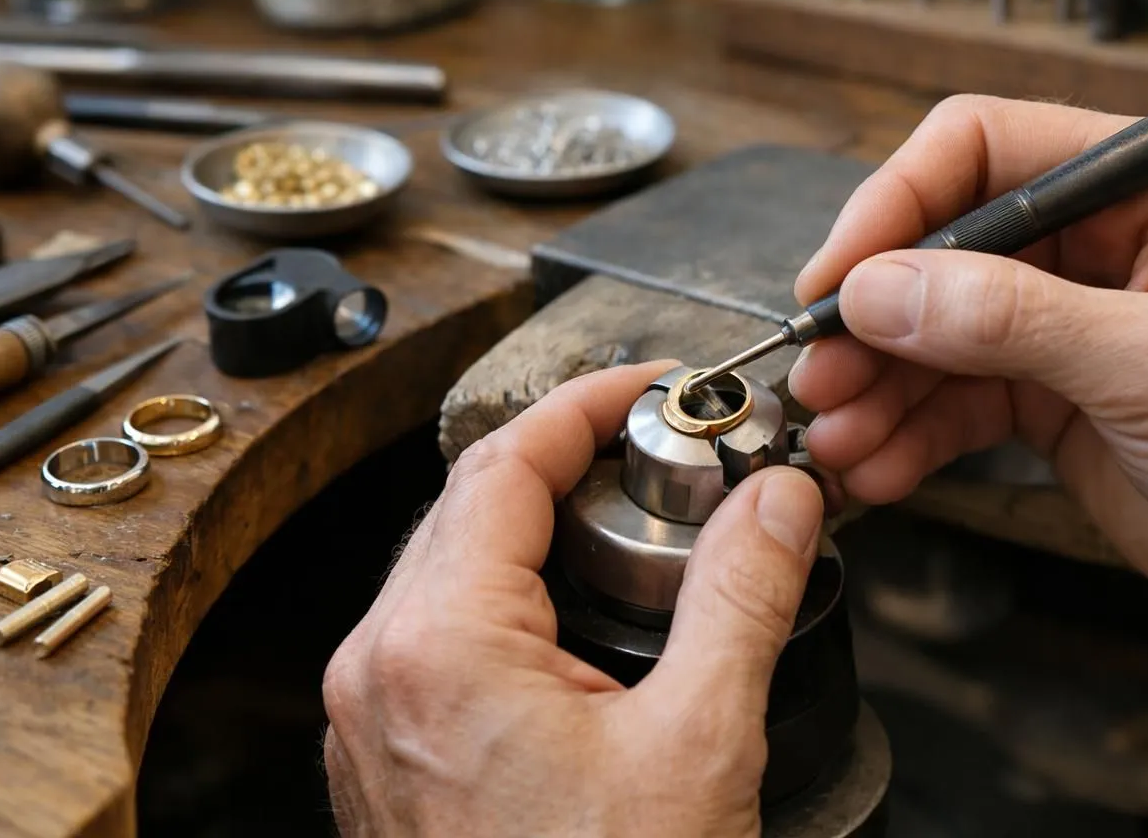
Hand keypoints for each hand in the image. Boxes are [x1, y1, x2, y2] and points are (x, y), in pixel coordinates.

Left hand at [323, 363, 823, 836]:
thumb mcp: (699, 741)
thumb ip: (741, 596)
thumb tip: (778, 499)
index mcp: (436, 647)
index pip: (502, 463)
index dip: (585, 404)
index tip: (648, 387)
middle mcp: (377, 673)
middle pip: (467, 506)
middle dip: (564, 462)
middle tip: (655, 452)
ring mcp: (369, 721)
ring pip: (445, 569)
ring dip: (531, 529)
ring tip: (625, 524)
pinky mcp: (385, 761)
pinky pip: (432, 636)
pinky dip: (501, 598)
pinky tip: (571, 620)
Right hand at [790, 95, 1147, 696]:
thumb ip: (1008, 318)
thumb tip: (880, 288)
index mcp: (1144, 181)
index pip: (980, 148)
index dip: (895, 205)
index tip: (839, 275)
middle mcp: (1097, 239)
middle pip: (940, 245)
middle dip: (873, 315)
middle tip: (822, 371)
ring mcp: (1068, 320)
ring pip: (934, 331)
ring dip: (878, 385)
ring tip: (836, 436)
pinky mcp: (1053, 396)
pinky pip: (953, 399)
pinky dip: (907, 433)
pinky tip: (876, 466)